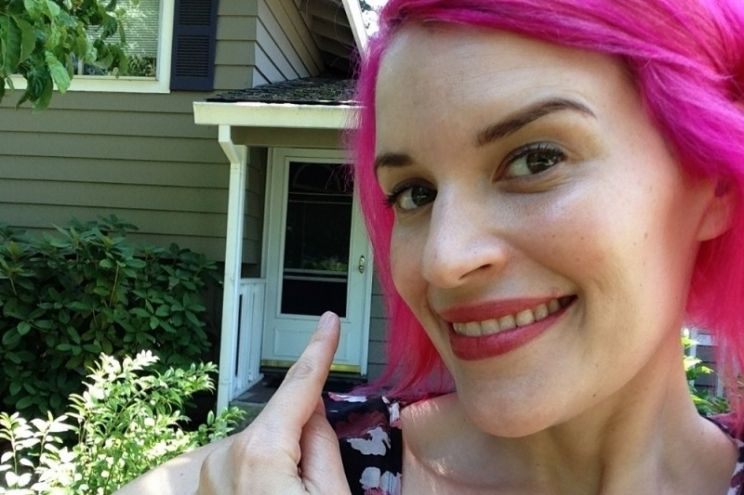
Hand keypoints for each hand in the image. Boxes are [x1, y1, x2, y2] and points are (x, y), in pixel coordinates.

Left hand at [197, 311, 350, 493]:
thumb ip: (324, 445)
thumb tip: (312, 415)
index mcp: (260, 453)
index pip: (299, 385)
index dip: (319, 349)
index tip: (328, 322)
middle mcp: (225, 457)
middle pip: (282, 427)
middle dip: (303, 446)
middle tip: (316, 489)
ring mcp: (210, 476)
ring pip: (265, 452)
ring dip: (282, 471)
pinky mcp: (206, 491)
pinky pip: (245, 472)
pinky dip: (262, 485)